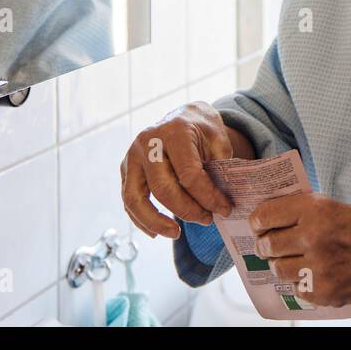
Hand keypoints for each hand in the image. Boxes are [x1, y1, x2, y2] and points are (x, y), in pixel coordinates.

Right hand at [121, 101, 248, 238]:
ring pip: (135, 198)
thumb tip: (219, 204)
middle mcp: (148, 142)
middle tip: (207, 220)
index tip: (224, 209)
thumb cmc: (203, 130)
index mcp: (175, 131)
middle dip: (187, 210)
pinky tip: (156, 232)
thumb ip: (219, 168)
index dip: (208, 196)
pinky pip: (129, 200)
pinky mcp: (125, 168)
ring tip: (176, 233)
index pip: (189, 174)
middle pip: (163, 188)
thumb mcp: (219, 140)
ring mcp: (132, 156)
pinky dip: (140, 219)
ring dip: (156, 221)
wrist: (185, 116)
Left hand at [250, 196, 350, 308]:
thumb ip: (309, 212)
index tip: (259, 224)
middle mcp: (314, 237)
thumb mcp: (340, 206)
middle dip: (266, 244)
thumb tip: (278, 216)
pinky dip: (300, 282)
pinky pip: (296, 289)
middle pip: (266, 244)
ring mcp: (318, 268)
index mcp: (317, 210)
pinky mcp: (324, 292)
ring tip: (296, 261)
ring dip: (282, 265)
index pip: (266, 216)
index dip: (259, 220)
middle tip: (272, 245)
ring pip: (277, 270)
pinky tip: (315, 273)